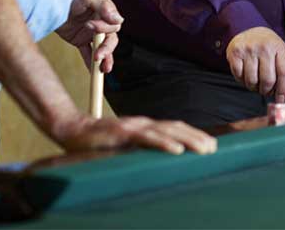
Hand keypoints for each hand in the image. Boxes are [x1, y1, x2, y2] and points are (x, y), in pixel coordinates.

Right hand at [52, 113, 216, 155]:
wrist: (71, 131)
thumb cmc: (98, 143)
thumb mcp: (123, 147)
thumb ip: (139, 150)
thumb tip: (159, 161)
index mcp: (144, 127)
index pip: (174, 128)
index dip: (193, 134)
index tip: (210, 145)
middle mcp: (142, 123)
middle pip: (175, 127)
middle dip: (197, 137)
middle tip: (213, 149)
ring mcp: (132, 126)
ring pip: (166, 131)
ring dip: (188, 140)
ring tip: (204, 149)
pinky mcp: (121, 132)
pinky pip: (146, 138)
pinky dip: (163, 143)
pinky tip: (176, 150)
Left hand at [55, 0, 122, 72]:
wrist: (48, 5)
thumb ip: (104, 6)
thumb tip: (119, 20)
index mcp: (106, 12)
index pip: (114, 25)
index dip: (105, 28)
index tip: (90, 25)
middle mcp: (101, 23)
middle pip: (111, 39)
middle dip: (106, 48)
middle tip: (98, 55)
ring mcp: (91, 33)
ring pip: (103, 48)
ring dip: (105, 58)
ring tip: (104, 69)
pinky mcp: (80, 41)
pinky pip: (87, 53)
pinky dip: (90, 63)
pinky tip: (93, 72)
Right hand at [226, 27, 284, 101]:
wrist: (247, 28)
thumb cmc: (266, 45)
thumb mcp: (279, 53)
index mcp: (279, 47)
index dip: (283, 89)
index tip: (281, 99)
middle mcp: (264, 47)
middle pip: (268, 80)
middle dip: (267, 91)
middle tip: (266, 90)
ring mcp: (248, 49)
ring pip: (252, 81)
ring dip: (254, 87)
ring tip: (256, 82)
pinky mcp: (235, 53)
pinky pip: (239, 76)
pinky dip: (242, 80)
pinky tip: (246, 74)